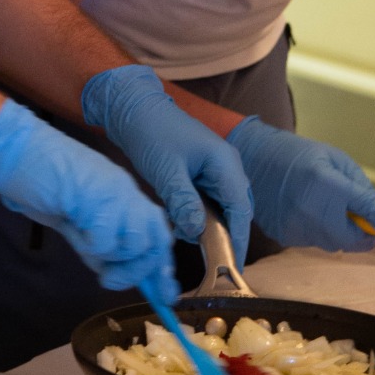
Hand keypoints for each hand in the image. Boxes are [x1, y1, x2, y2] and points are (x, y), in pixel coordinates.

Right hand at [0, 99, 178, 303]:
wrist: (14, 150)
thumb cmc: (37, 180)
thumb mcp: (75, 218)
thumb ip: (98, 241)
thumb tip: (114, 273)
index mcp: (123, 193)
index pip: (157, 233)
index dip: (161, 268)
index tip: (164, 294)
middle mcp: (126, 191)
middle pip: (157, 241)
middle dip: (138, 270)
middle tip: (109, 279)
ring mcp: (115, 193)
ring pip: (136, 245)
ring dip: (109, 258)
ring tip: (82, 244)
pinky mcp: (98, 199)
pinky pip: (106, 243)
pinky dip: (89, 247)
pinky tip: (73, 229)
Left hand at [82, 65, 253, 262]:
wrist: (134, 108)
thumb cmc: (152, 132)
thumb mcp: (166, 171)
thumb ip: (184, 202)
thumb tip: (196, 233)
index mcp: (225, 164)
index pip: (240, 210)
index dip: (239, 239)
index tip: (234, 266)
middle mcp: (226, 167)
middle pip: (235, 211)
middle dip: (223, 235)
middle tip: (210, 260)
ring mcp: (214, 170)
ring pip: (219, 208)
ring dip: (206, 225)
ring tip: (185, 235)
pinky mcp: (199, 173)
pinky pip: (205, 201)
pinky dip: (195, 214)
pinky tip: (179, 221)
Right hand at [226, 116, 374, 252]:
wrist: (253, 160)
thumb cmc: (297, 155)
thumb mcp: (336, 160)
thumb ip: (360, 187)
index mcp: (330, 186)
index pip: (372, 213)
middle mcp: (314, 211)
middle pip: (354, 241)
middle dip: (361, 233)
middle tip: (356, 216)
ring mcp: (297, 227)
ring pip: (333, 244)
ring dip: (337, 231)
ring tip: (319, 204)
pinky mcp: (285, 237)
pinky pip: (313, 242)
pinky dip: (317, 231)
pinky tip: (303, 210)